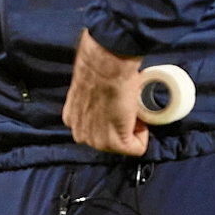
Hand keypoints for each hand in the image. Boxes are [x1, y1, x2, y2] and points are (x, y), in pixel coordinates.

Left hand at [61, 28, 147, 155]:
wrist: (105, 65)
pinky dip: (142, 135)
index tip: (116, 106)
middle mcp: (80, 133)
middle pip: (108, 140)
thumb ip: (91, 101)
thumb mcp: (87, 89)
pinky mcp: (115, 142)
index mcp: (71, 118)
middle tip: (126, 108)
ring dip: (131, 130)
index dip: (110, 118)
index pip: (94, 128)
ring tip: (130, 109)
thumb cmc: (98, 68)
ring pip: (122, 146)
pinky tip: (137, 117)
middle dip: (121, 127)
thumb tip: (106, 100)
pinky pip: (136, 148)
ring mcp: (96, 140)